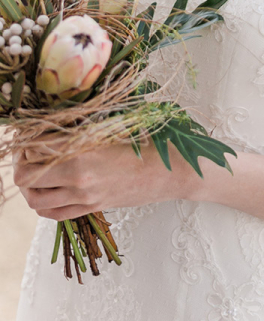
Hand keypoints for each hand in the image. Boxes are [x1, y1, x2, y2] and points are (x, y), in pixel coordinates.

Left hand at [12, 135, 179, 220]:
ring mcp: (83, 197)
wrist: (171, 170)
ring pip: (35, 199)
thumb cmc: (148, 140)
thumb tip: (55, 119)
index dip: (26, 136)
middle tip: (27, 148)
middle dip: (21, 159)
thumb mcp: (114, 124)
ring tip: (35, 169)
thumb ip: (82, 124)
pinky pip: (53, 214)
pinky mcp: (91, 208)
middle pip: (26, 175)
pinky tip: (48, 189)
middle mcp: (78, 177)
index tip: (28, 129)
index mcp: (83, 150)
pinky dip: (42, 202)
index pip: (35, 145)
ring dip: (28, 183)